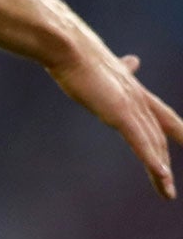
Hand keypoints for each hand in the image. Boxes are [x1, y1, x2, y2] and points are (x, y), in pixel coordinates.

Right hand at [48, 45, 182, 198]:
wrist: (67, 46)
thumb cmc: (75, 52)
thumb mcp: (101, 64)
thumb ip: (120, 67)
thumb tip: (134, 60)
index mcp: (132, 88)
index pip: (162, 114)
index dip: (176, 131)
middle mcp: (138, 99)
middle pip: (159, 135)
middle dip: (164, 161)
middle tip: (168, 187)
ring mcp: (131, 106)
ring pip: (153, 144)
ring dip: (161, 171)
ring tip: (167, 192)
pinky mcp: (120, 113)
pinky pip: (141, 142)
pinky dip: (152, 160)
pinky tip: (162, 175)